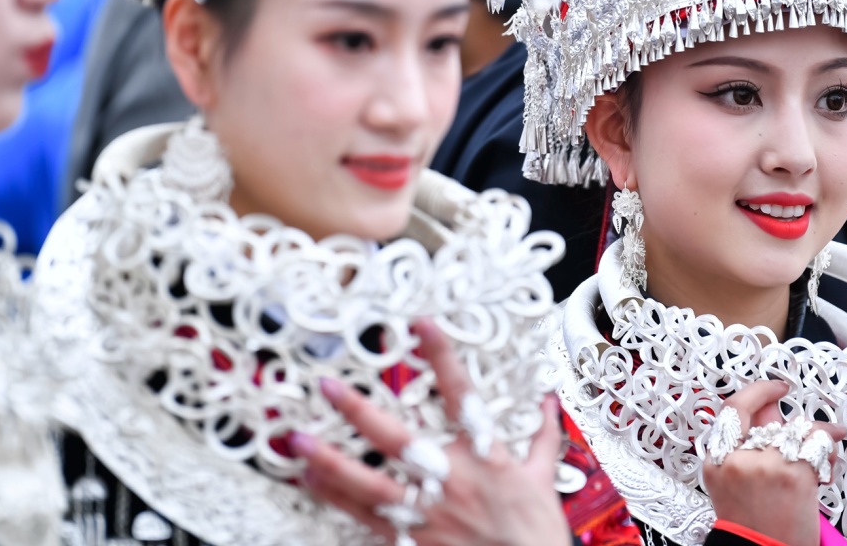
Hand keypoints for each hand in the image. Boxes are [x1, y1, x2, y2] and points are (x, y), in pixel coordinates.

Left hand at [290, 319, 571, 545]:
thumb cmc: (535, 532)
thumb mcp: (542, 477)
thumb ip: (541, 435)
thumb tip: (548, 402)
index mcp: (484, 457)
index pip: (462, 394)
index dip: (441, 355)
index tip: (421, 323)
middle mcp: (449, 480)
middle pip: (396, 440)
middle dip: (358, 411)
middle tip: (328, 387)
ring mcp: (427, 514)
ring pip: (368, 484)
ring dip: (330, 462)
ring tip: (298, 442)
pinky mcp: (413, 542)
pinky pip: (366, 519)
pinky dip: (336, 499)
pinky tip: (313, 482)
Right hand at [701, 380, 845, 545]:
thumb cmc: (754, 529)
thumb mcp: (734, 485)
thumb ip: (747, 447)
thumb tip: (771, 414)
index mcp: (717, 461)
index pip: (734, 410)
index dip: (758, 392)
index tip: (774, 387)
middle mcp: (738, 459)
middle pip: (769, 417)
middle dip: (790, 416)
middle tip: (802, 415)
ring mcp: (766, 464)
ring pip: (798, 428)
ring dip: (815, 434)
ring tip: (824, 441)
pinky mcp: (793, 473)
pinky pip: (817, 443)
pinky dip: (829, 445)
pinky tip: (831, 452)